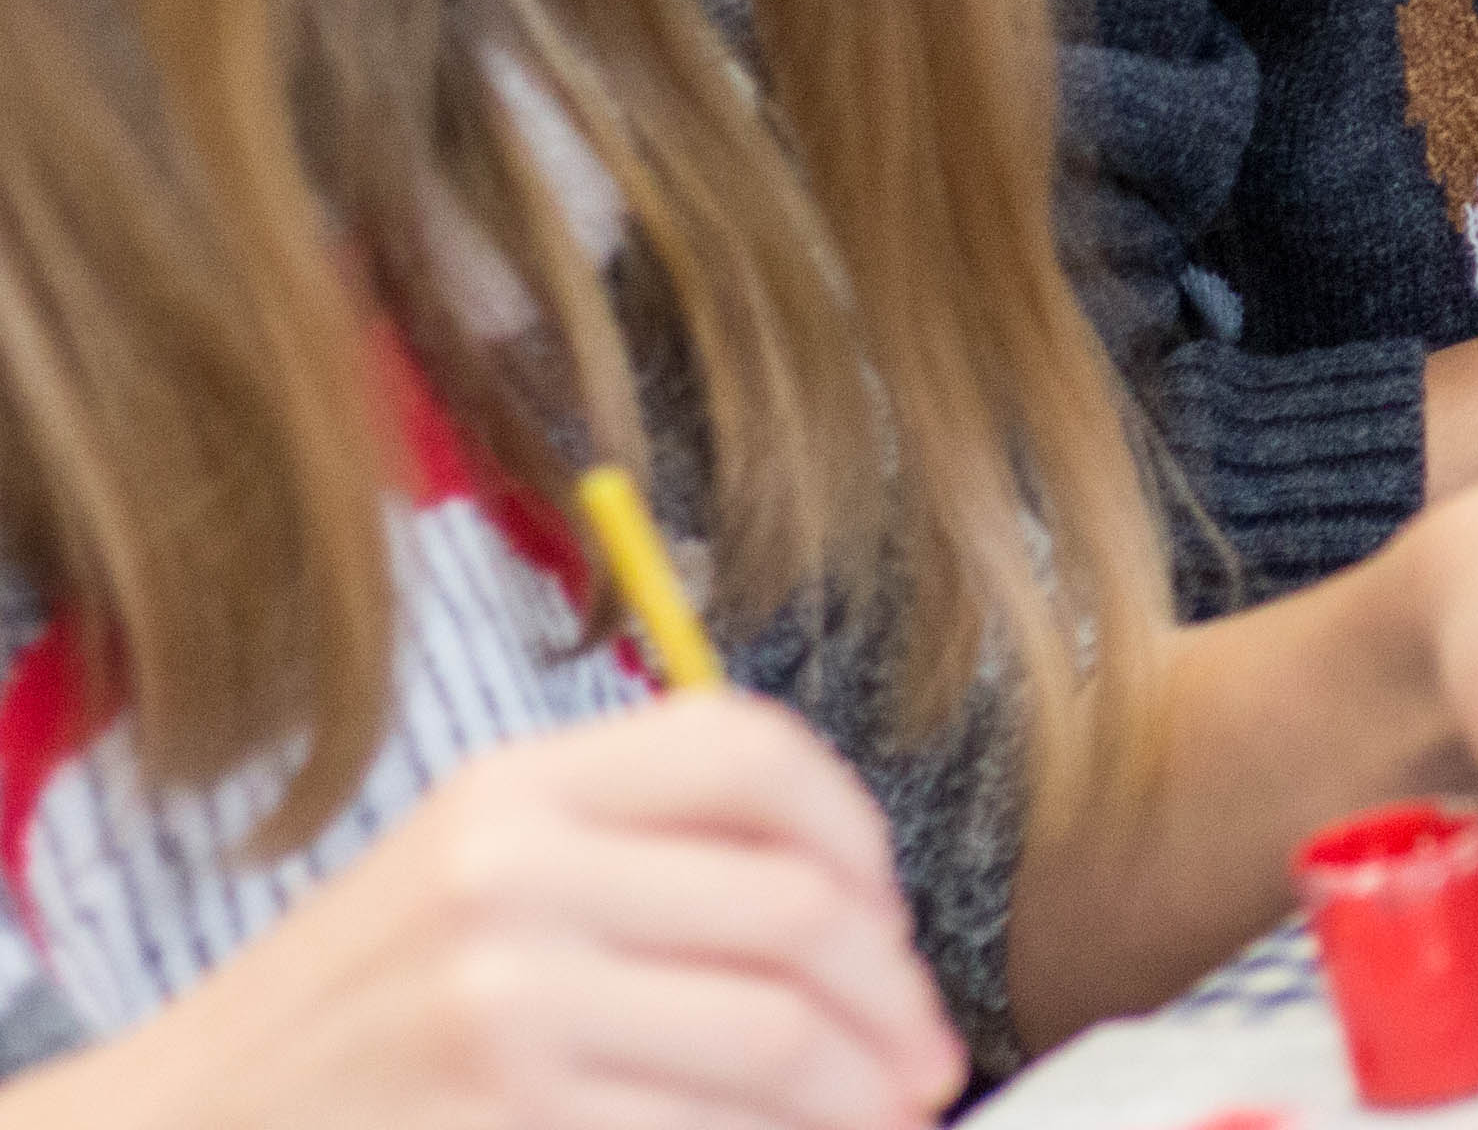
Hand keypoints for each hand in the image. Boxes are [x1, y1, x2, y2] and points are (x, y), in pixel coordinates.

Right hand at [86, 695, 959, 1129]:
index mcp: (516, 787)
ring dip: (859, 1099)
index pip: (756, 753)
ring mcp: (504, 1008)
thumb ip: (641, 852)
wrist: (183, 1129)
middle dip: (895, 1001)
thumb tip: (860, 912)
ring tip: (879, 1121)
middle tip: (925, 1059)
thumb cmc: (356, 1015)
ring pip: (778, 1044)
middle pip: (799, 915)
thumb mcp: (475, 871)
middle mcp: (512, 878)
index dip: (860, 838)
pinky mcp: (509, 1120)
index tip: (890, 921)